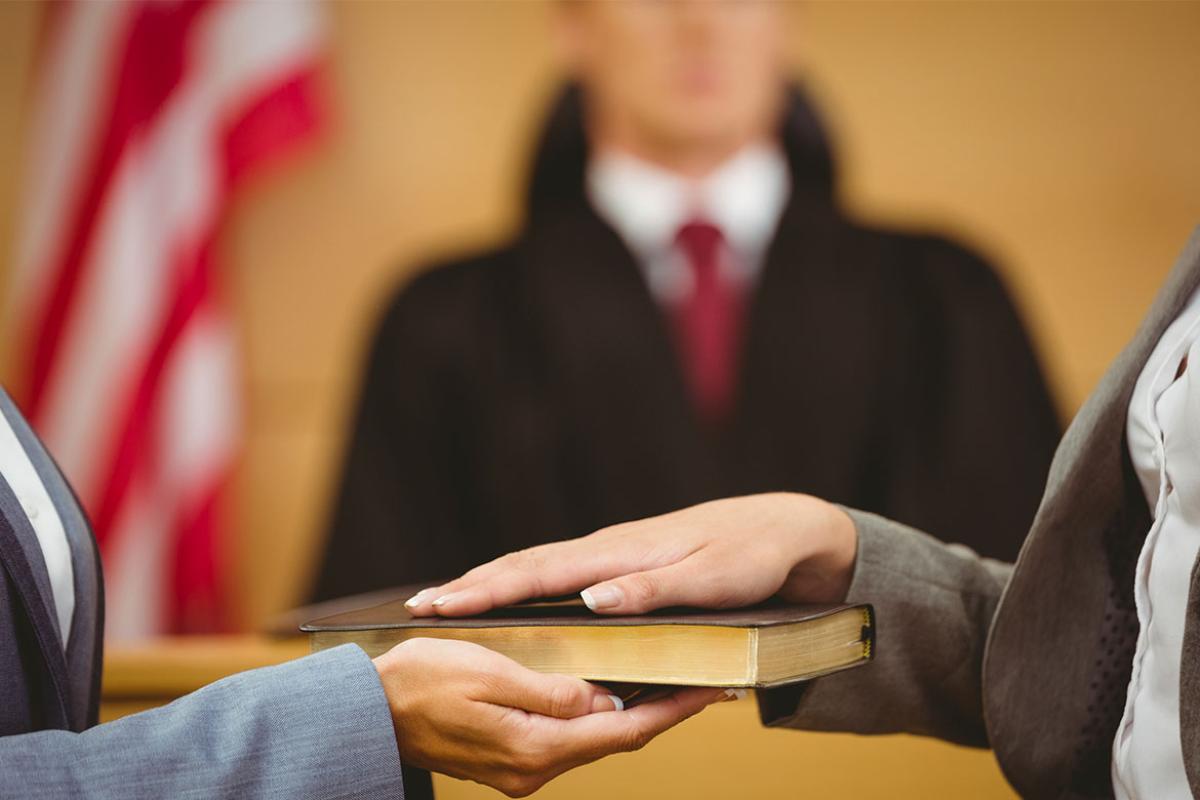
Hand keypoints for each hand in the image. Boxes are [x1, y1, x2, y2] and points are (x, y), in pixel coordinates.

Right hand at [373, 638, 726, 796]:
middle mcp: (534, 770)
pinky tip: (607, 694)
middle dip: (660, 711)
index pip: (624, 731)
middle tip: (700, 681)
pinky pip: (566, 739)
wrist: (367, 712)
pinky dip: (594, 718)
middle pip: (616, 739)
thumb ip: (553, 691)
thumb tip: (607, 701)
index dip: (672, 710)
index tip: (710, 690)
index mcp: (535, 748)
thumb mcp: (490, 673)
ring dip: (629, 714)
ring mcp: (521, 770)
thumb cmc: (420, 683)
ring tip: (665, 682)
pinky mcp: (509, 760)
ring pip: (593, 740)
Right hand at [405, 492, 856, 617]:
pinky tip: (513, 596)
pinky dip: (524, 583)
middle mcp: (609, 550)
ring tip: (447, 601)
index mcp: (622, 554)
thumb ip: (653, 591)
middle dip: (470, 585)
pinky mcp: (624, 562)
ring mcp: (614, 553)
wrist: (785, 529)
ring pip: (539, 567)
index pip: (540, 572)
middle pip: (526, 565)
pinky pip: (560, 573)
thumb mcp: (711, 579)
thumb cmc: (751, 556)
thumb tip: (591, 600)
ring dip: (491, 583)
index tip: (440, 604)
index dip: (487, 590)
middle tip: (418, 606)